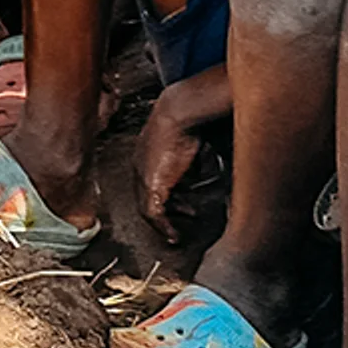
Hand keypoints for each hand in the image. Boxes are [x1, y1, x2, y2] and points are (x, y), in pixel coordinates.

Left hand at [137, 66, 233, 239]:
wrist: (181, 112)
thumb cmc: (190, 119)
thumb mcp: (192, 143)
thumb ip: (194, 159)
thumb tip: (206, 167)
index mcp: (148, 153)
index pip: (151, 180)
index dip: (167, 195)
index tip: (182, 203)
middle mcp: (141, 166)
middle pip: (147, 196)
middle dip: (166, 211)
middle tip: (179, 221)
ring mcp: (143, 176)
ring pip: (148, 208)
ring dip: (164, 223)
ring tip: (175, 233)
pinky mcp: (151, 185)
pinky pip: (153, 214)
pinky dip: (163, 227)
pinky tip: (174, 235)